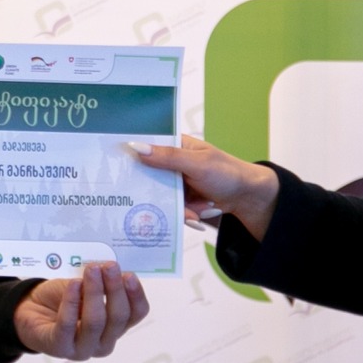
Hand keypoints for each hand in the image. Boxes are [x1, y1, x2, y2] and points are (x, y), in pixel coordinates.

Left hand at [13, 262, 149, 359]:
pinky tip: (74, 284)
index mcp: (115, 328)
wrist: (31, 308)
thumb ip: (102, 284)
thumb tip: (115, 272)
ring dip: (94, 292)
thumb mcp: (87, 287)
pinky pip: (68, 324)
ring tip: (91, 270)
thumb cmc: (64, 298)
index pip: (135, 314)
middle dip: (114, 289)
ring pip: (95, 322)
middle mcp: (103, 343)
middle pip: (118, 317)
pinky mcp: (59, 347)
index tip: (129, 274)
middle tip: (109, 266)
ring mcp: (82, 349)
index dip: (136, 295)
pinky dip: (72, 301)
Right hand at [126, 135, 281, 240]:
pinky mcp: (182, 199)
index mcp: (175, 145)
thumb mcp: (196, 163)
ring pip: (159, 196)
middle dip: (151, 191)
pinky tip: (197, 216)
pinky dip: (184, 214)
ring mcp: (176, 183)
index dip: (130, 155)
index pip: (146, 146)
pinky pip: (172, 209)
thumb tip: (136, 147)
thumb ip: (167, 157)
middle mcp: (172, 163)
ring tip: (193, 212)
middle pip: (148, 176)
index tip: (114, 165)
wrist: (248, 197)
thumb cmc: (227, 172)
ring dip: (175, 207)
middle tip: (147, 200)